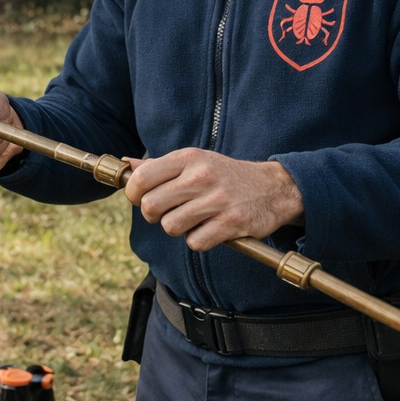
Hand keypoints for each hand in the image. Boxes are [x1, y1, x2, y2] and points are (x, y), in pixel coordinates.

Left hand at [123, 148, 303, 252]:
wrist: (273, 187)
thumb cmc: (225, 176)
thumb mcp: (195, 161)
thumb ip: (160, 166)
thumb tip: (126, 164)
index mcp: (189, 158)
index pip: (142, 178)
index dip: (134, 194)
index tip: (142, 199)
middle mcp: (201, 176)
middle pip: (151, 206)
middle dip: (154, 215)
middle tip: (167, 213)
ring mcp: (217, 200)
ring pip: (170, 227)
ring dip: (178, 229)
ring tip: (193, 220)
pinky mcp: (231, 223)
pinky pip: (195, 242)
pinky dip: (198, 241)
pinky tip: (210, 229)